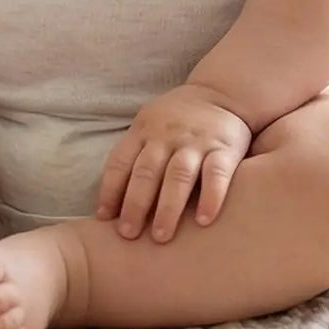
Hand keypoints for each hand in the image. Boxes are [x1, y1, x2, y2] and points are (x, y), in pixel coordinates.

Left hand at [95, 85, 251, 242]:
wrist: (222, 93)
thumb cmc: (177, 119)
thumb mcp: (149, 125)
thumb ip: (134, 155)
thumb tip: (109, 203)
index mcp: (143, 131)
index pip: (121, 161)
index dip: (110, 190)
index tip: (103, 219)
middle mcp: (167, 136)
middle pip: (147, 172)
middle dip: (135, 204)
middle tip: (128, 234)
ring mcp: (196, 142)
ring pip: (179, 175)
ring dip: (168, 207)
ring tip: (161, 236)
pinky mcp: (224, 148)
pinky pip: (216, 174)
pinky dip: (211, 197)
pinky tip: (204, 221)